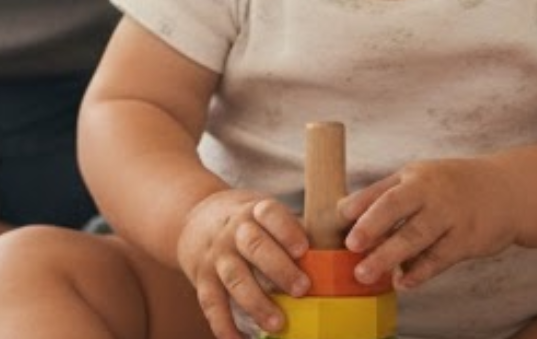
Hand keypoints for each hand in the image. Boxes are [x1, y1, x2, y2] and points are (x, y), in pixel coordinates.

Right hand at [175, 188, 310, 338]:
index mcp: (255, 212)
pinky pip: (210, 302)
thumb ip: (296, 231)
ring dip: (255, 302)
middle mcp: (233, 232)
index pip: (269, 214)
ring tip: (277, 324)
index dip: (286, 230)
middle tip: (302, 289)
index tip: (303, 249)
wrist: (192, 217)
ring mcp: (216, 255)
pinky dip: (223, 324)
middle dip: (279, 268)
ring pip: (234, 277)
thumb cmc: (246, 223)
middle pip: (254, 246)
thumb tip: (343, 255)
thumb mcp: (265, 214)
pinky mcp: (202, 277)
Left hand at [342, 157, 516, 289]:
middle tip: (351, 246)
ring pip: (417, 237)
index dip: (361, 204)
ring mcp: (451, 216)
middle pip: (397, 208)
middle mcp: (431, 193)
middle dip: (372, 227)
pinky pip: (440, 258)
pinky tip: (403, 281)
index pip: (382, 190)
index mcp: (414, 177)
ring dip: (389, 256)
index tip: (340, 217)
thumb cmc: (451, 187)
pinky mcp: (468, 240)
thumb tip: (344, 213)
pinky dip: (420, 271)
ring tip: (366, 273)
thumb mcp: (419, 179)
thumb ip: (384, 195)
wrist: (507, 191)